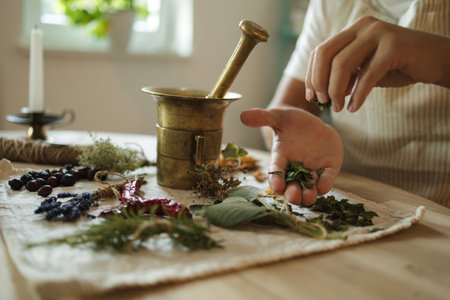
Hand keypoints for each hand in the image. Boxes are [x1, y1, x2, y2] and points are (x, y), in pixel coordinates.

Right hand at [241, 107, 342, 204]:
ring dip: (308, 194)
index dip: (276, 178)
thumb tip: (243, 115)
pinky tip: (323, 187)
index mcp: (281, 156)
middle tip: (293, 197)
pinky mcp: (329, 167)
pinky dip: (325, 183)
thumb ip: (263, 117)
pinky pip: (327, 177)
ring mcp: (312, 169)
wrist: (312, 124)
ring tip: (308, 198)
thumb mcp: (278, 116)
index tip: (276, 186)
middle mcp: (296, 167)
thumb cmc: (291, 121)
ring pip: (309, 186)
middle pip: (292, 184)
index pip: (277, 169)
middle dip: (292, 193)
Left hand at [304, 16, 449, 111]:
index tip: (311, 97)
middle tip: (324, 103)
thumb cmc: (396, 66)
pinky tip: (354, 108)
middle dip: (319, 82)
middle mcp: (362, 27)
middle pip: (325, 54)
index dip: (311, 75)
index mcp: (352, 31)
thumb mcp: (364, 71)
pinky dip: (358, 95)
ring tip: (338, 108)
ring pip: (342, 64)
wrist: (434, 60)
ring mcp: (378, 33)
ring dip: (336, 90)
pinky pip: (367, 74)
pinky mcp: (394, 46)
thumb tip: (321, 94)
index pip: (320, 51)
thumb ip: (345, 77)